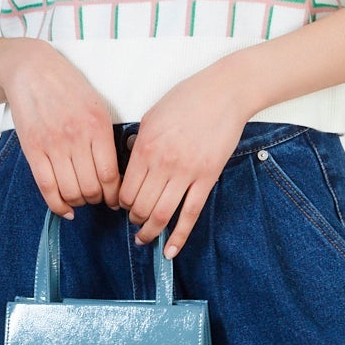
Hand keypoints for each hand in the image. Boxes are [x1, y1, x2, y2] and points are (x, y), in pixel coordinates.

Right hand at [0, 40, 123, 218]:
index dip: (115, 195)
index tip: (115, 200)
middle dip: (97, 200)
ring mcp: (52, 145)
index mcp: (97, 126)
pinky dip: (57, 205)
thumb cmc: (68, 88)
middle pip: (91, 188)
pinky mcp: (32, 149)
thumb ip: (106, 138)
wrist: (31, 70)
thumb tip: (116, 174)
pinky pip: (46, 187)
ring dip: (79, 202)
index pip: (110, 175)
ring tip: (81, 199)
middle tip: (98, 199)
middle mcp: (75, 138)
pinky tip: (65, 209)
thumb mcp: (97, 106)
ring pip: (70, 191)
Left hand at [120, 66, 254, 258]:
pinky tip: (171, 250)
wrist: (224, 93)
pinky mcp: (207, 178)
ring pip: (162, 215)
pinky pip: (190, 214)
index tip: (121, 206)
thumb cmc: (187, 98)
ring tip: (145, 238)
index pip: (125, 190)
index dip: (120, 203)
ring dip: (150, 232)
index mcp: (145, 148)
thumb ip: (138, 142)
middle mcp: (163, 164)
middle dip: (134, 219)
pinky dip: (179, 236)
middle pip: (140, 206)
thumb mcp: (152, 116)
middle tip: (134, 221)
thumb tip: (129, 160)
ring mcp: (186, 173)